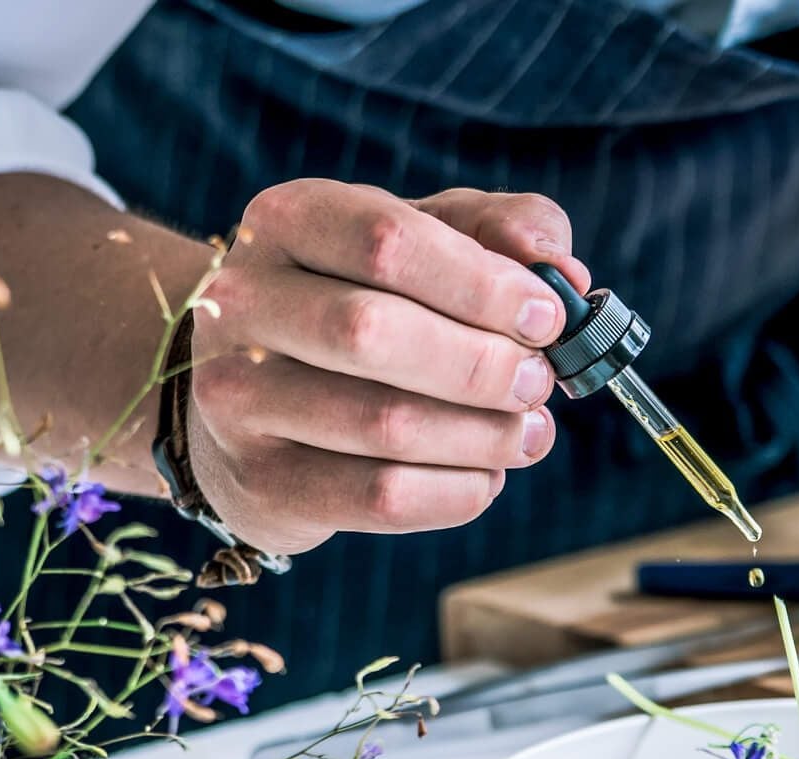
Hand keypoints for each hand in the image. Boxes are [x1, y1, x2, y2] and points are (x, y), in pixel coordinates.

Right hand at [187, 181, 588, 553]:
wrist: (253, 392)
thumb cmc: (360, 298)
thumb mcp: (424, 238)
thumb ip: (498, 230)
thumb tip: (561, 269)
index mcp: (287, 220)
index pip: (387, 242)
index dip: (484, 284)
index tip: (546, 317)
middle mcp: (242, 303)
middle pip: (374, 333)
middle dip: (483, 364)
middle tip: (539, 381)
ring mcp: (237, 399)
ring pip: (383, 424)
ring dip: (483, 435)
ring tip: (527, 431)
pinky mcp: (262, 484)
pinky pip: (379, 497)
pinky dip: (457, 491)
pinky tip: (485, 474)